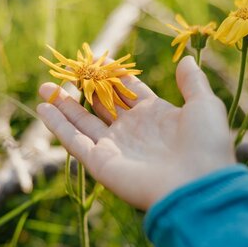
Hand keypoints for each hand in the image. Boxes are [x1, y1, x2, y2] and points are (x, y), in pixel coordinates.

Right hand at [37, 56, 235, 210]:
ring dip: (62, 105)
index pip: (128, 91)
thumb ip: (192, 83)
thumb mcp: (204, 105)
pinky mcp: (100, 162)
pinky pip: (73, 141)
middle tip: (64, 74)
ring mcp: (114, 147)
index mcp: (155, 116)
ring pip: (82, 121)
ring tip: (44, 88)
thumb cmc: (204, 145)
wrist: (197, 186)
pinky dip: (57, 125)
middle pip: (100, 105)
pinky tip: (42, 109)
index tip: (97, 61)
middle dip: (82, 90)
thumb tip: (186, 60)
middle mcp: (132, 131)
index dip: (113, 76)